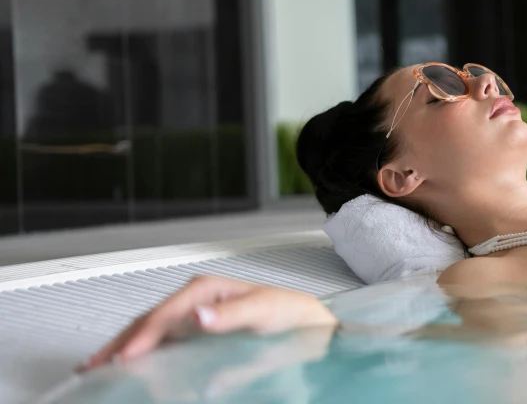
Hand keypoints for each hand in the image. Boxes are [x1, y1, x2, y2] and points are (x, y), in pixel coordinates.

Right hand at [78, 275, 337, 371]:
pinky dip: (139, 350)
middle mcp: (196, 299)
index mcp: (206, 288)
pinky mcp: (196, 331)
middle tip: (94, 365)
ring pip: (149, 330)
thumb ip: (231, 314)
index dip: (142, 336)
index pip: (164, 314)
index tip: (126, 357)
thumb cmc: (287, 313)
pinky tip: (128, 363)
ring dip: (124, 346)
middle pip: (149, 320)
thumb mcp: (262, 311)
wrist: (305, 323)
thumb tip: (198, 316)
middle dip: (120, 341)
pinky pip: (160, 340)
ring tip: (98, 366)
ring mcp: (193, 315)